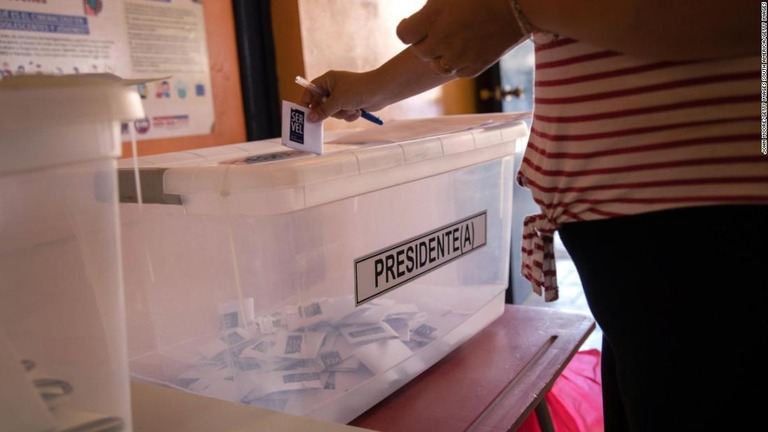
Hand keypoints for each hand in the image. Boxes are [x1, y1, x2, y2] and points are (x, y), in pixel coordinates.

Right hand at [301, 71, 382, 122]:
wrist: (380, 91)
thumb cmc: (357, 90)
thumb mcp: (337, 101)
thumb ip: (322, 111)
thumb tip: (310, 118)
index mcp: (327, 80)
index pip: (311, 90)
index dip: (306, 101)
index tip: (303, 112)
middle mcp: (334, 87)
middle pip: (322, 104)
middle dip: (330, 111)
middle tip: (332, 113)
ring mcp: (343, 96)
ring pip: (334, 112)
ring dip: (342, 113)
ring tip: (351, 108)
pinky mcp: (351, 104)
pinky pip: (344, 114)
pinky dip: (350, 115)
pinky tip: (358, 110)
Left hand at [397, 0, 525, 77]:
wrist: (521, 4)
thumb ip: (432, 4)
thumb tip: (424, 11)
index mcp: (432, 18)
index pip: (403, 34)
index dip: (406, 28)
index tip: (412, 23)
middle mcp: (442, 41)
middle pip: (420, 52)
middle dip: (424, 41)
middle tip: (435, 31)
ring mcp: (459, 57)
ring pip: (437, 65)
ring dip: (439, 55)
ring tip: (450, 41)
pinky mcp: (475, 67)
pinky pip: (457, 71)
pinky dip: (458, 63)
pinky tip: (466, 48)